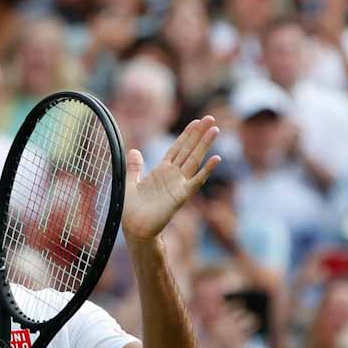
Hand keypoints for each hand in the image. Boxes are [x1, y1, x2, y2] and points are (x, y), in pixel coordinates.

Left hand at [122, 117, 220, 242]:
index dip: (187, 134)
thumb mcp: (130, 182)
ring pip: (195, 160)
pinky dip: (206, 170)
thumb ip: (135, 167)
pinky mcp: (181, 196)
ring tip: (216, 130)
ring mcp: (179, 185)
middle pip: (189, 150)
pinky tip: (216, 159)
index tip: (196, 121)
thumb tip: (134, 151)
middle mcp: (173, 175)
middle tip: (212, 118)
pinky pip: (196, 181)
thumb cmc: (132, 210)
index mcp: (162, 171)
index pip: (177, 148)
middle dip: (199, 134)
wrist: (135, 228)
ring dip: (205, 145)